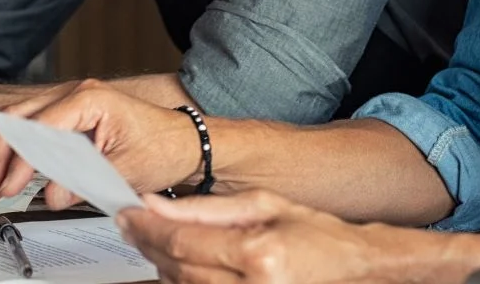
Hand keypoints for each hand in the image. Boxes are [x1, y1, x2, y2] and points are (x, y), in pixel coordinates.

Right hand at [0, 79, 198, 208]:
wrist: (184, 142)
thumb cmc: (163, 147)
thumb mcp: (124, 170)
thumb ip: (84, 181)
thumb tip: (51, 194)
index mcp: (89, 99)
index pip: (38, 128)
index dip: (19, 161)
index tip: (9, 187)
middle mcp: (74, 93)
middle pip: (16, 118)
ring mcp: (69, 102)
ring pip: (15, 121)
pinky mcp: (67, 116)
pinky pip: (28, 127)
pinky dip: (10, 149)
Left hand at [118, 190, 425, 283]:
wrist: (352, 267)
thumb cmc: (315, 235)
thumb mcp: (261, 205)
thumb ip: (204, 209)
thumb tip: (156, 205)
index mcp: (258, 255)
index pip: (182, 242)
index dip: (147, 229)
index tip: (127, 215)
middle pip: (177, 269)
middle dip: (148, 246)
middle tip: (132, 226)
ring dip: (162, 266)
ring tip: (154, 242)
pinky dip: (183, 283)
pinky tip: (179, 267)